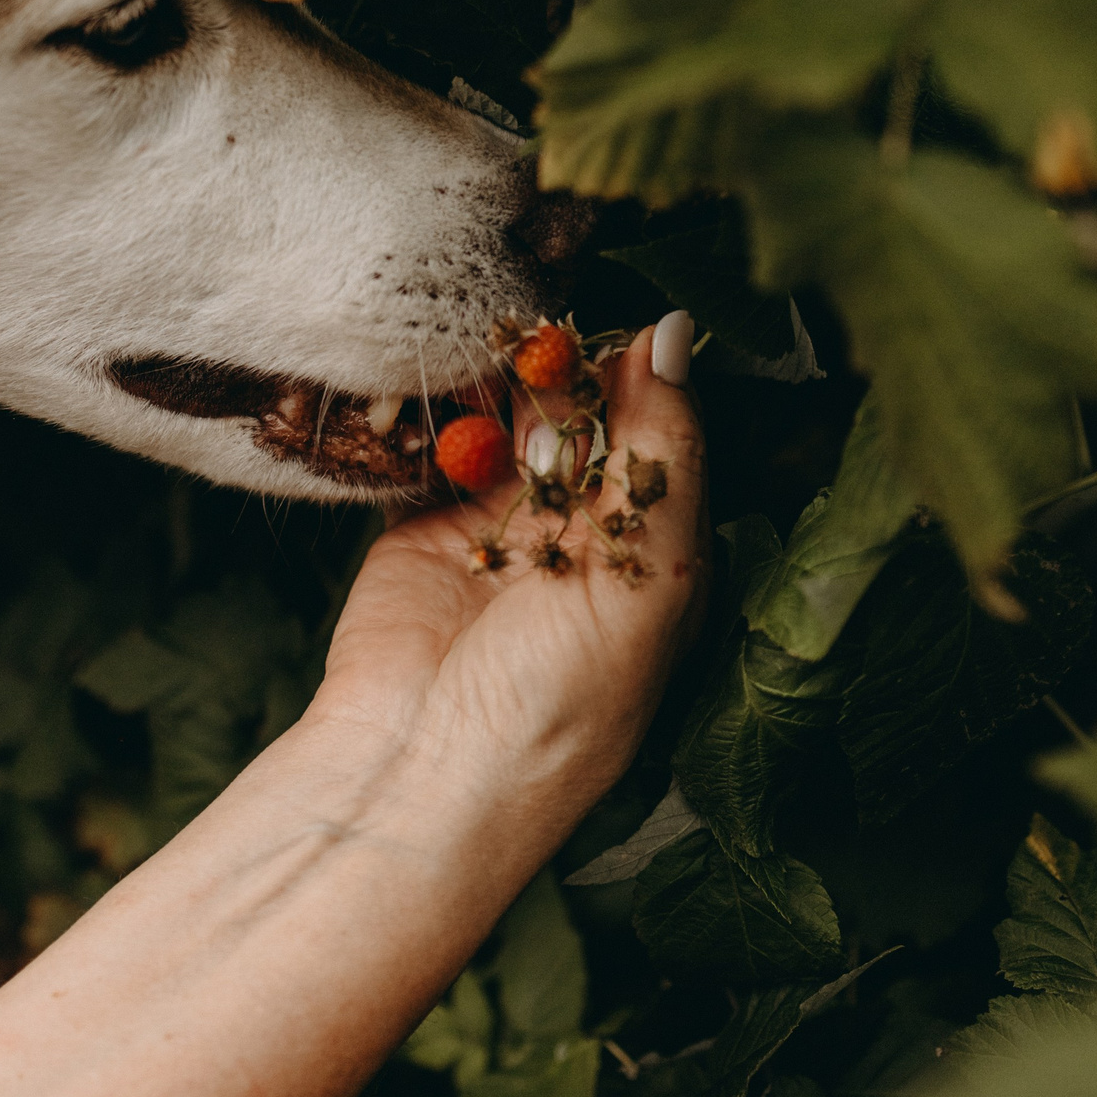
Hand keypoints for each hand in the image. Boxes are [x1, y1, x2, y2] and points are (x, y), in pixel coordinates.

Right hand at [319, 317, 708, 810]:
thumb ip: (664, 450)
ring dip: (498, 382)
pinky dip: (433, 410)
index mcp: (659, 546)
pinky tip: (434, 383)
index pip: (662, 429)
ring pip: (510, 417)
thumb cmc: (562, 701)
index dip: (640, 377)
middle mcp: (586, 529)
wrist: (424, 766)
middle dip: (565, 370)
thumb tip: (672, 330)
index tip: (614, 337)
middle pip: (586, 412)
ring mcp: (502, 521)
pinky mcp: (425, 520)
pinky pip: (437, 443)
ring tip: (485, 355)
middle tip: (538, 341)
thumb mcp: (647, 574)